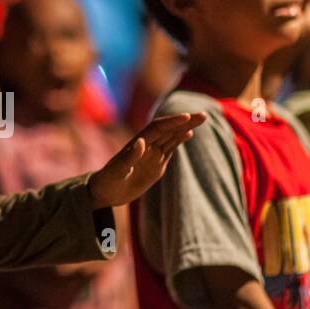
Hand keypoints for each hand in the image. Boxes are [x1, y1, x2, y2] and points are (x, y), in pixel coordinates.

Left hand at [87, 112, 204, 207]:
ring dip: (185, 128)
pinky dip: (179, 140)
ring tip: (201, 119)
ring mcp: (152, 154)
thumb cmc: (108, 181)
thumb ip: (129, 157)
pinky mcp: (156, 164)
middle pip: (169, 129)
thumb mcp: (117, 171)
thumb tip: (141, 141)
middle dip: (185, 122)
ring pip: (172, 137)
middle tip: (203, 115)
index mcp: (138, 144)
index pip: (158, 128)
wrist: (105, 192)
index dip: (172, 122)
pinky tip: (188, 134)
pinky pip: (170, 149)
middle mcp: (147, 145)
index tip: (186, 117)